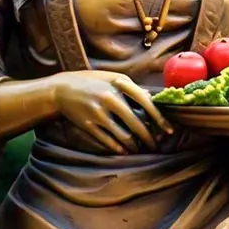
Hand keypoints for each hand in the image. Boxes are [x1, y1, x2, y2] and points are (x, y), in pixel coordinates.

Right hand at [50, 70, 172, 154]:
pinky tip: (125, 150)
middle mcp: (109, 97)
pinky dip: (119, 148)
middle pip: (136, 123)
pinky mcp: (89, 125)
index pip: (145, 102)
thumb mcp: (110, 77)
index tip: (169, 130)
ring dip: (135, 145)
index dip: (159, 118)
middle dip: (149, 138)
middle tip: (156, 146)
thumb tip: (150, 96)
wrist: (60, 90)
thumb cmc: (89, 82)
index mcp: (118, 83)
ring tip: (140, 149)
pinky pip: (108, 141)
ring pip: (124, 135)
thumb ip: (130, 86)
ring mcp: (98, 112)